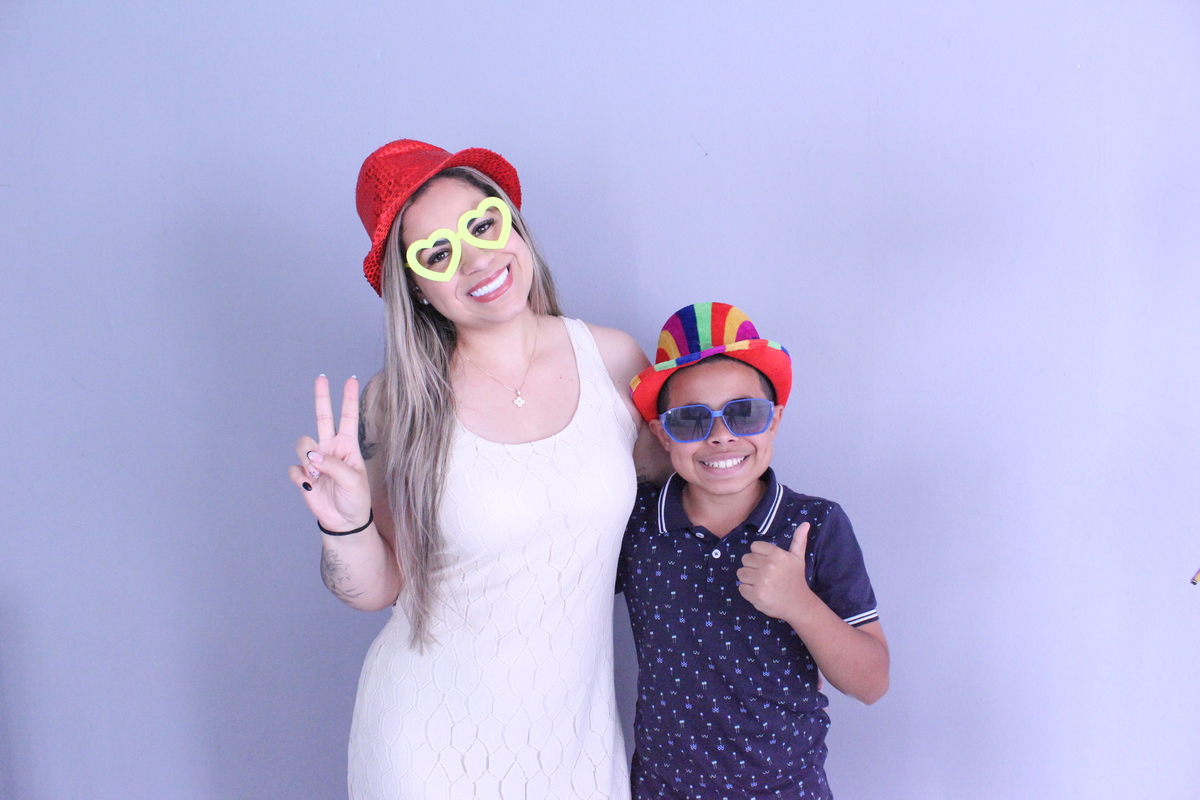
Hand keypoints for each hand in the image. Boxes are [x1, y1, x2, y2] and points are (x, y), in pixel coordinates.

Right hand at [288, 376, 371, 532]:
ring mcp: (316, 462)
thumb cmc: (356, 499)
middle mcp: (330, 449)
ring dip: (307, 458)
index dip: (349, 399)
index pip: (348, 418)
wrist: (345, 522)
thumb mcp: (353, 481)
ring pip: (303, 444)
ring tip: (316, 474)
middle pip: (323, 418)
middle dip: (322, 398)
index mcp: (348, 446)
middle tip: (321, 378)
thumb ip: (333, 465)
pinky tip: (310, 485)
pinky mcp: (303, 477)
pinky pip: (294, 469)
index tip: (351, 379)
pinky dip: (301, 477)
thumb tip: (312, 456)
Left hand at [736, 521, 812, 620]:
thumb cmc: (796, 579)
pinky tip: (760, 593)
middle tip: (763, 575)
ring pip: (741, 573)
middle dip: (752, 567)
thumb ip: (799, 540)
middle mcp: (769, 566)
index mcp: (778, 555)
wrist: (799, 604)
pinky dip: (748, 592)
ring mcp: (762, 581)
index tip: (767, 564)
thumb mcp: (798, 558)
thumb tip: (806, 523)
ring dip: (748, 579)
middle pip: (745, 559)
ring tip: (761, 584)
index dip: (758, 556)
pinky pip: (741, 588)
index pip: (754, 547)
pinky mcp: (756, 595)